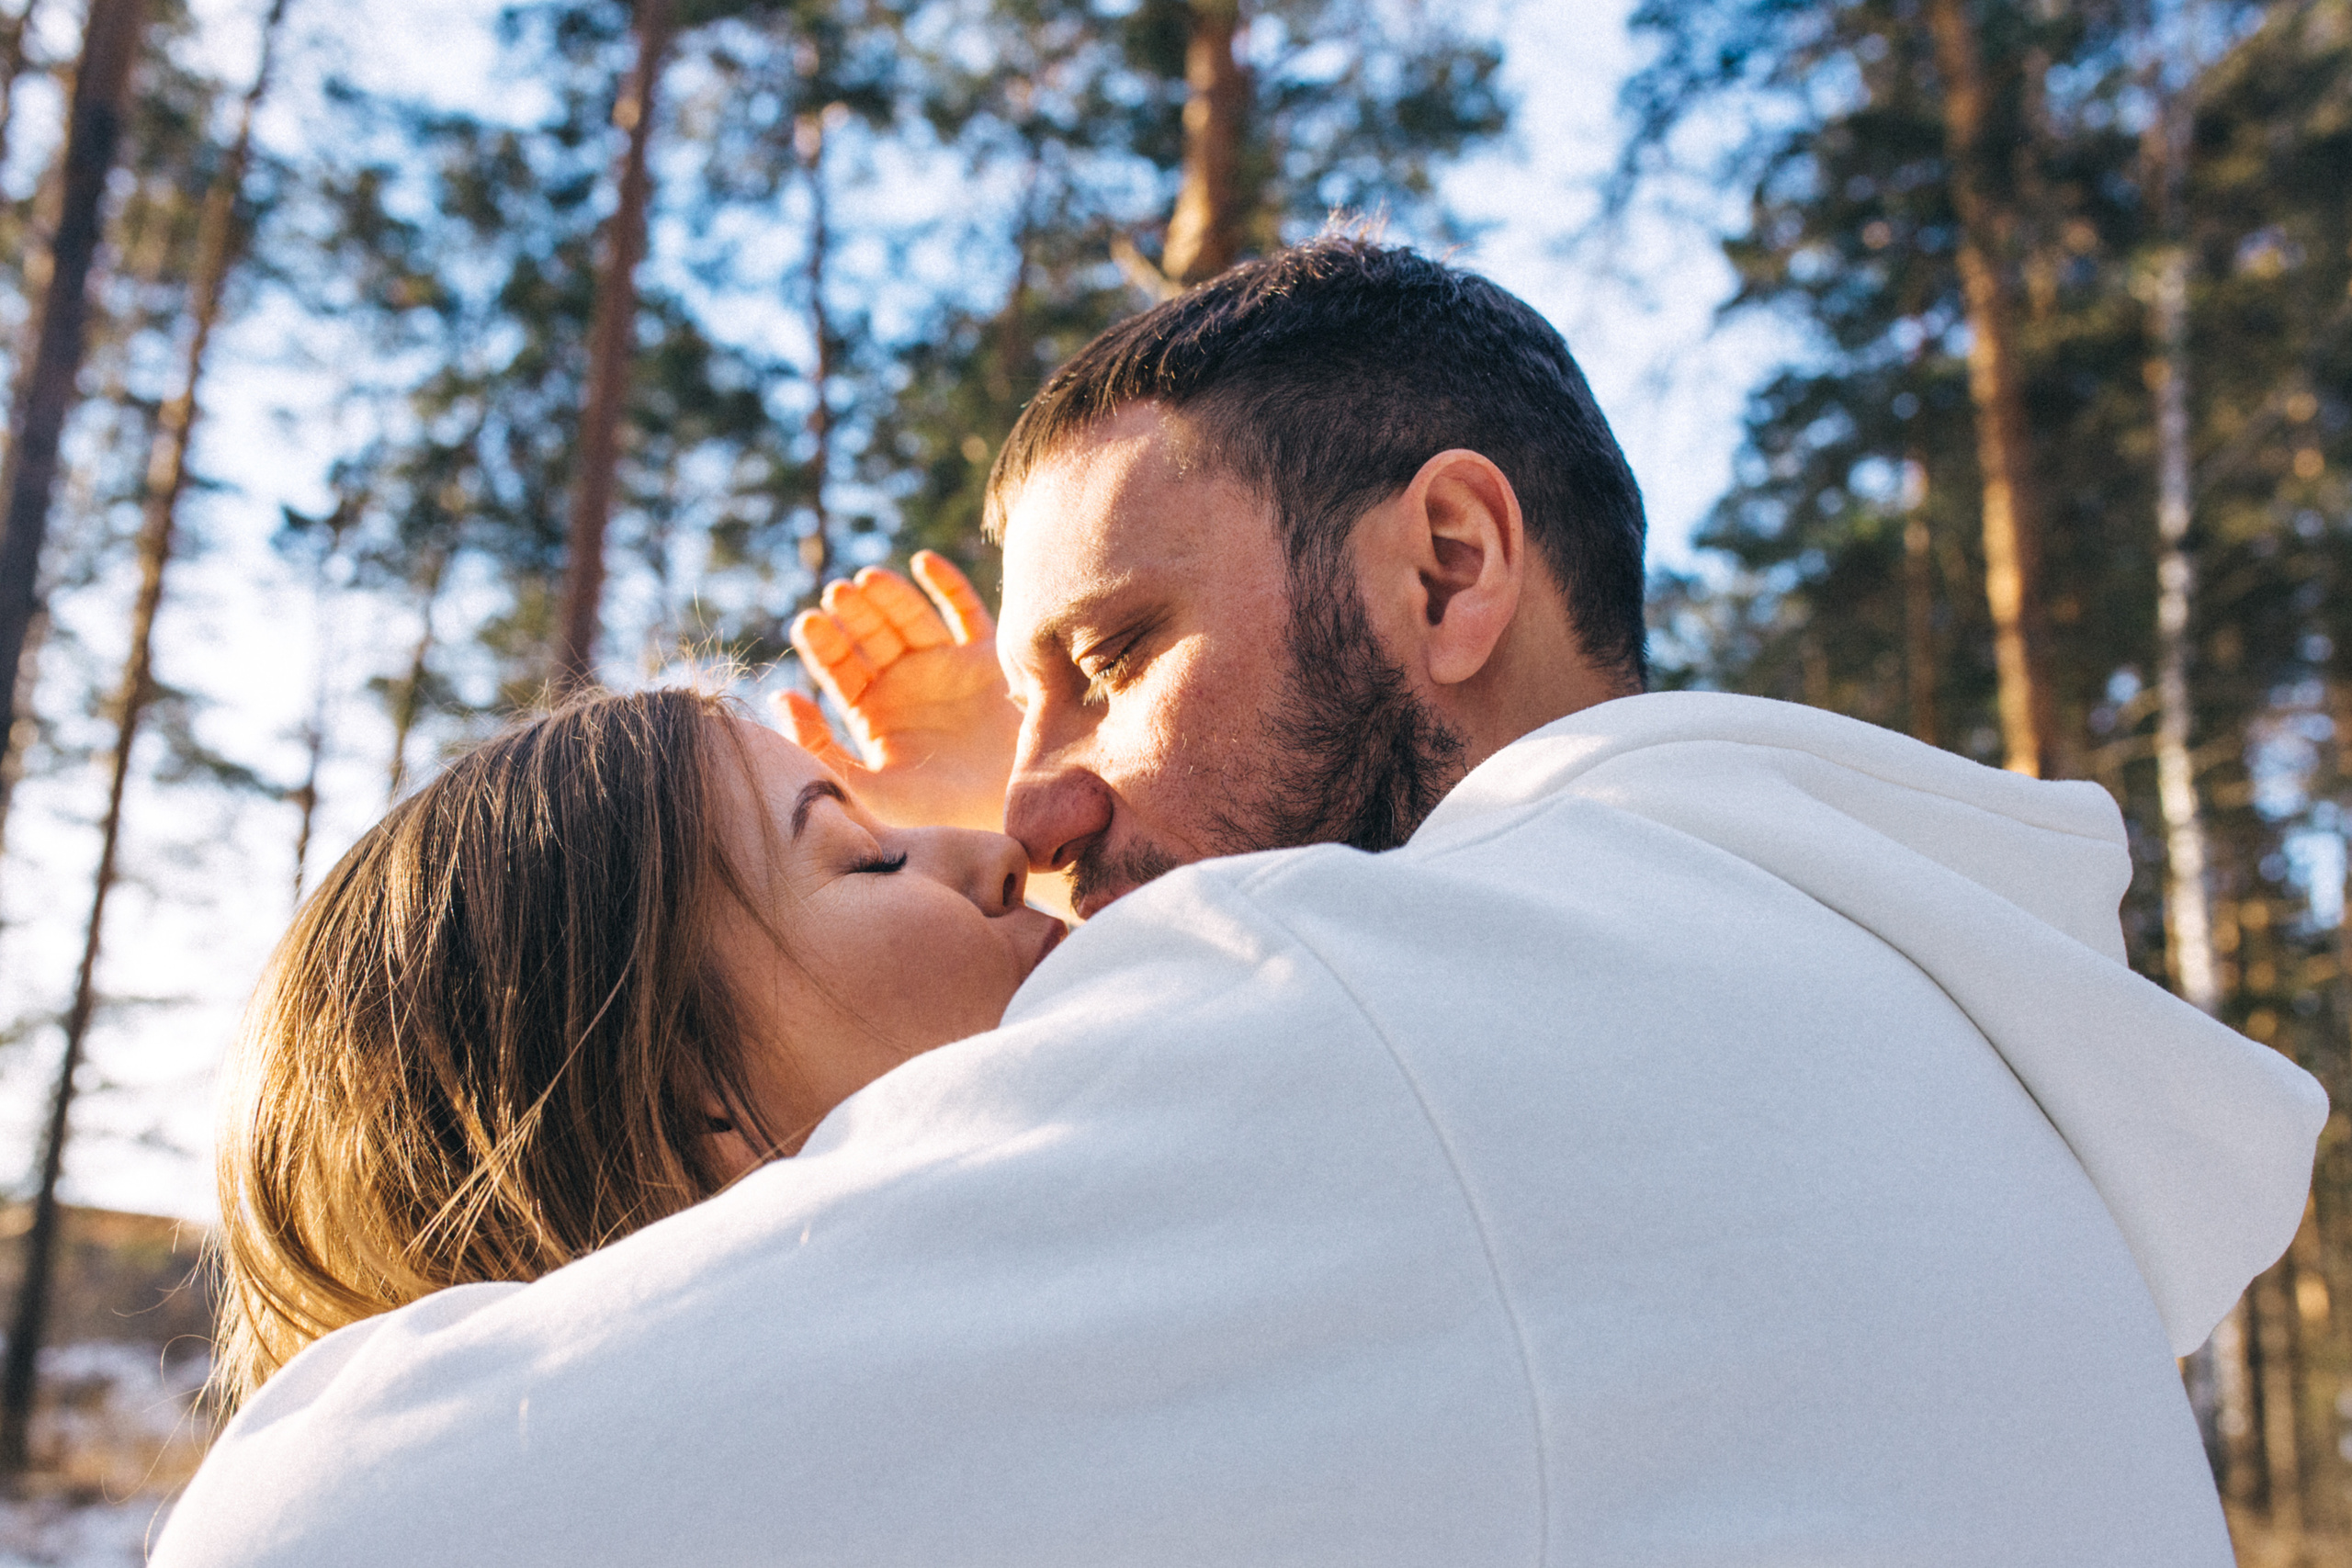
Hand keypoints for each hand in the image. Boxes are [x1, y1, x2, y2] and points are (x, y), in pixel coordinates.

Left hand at [782, 552, 1020, 836]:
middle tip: (837, 594)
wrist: (1010, 820)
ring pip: (912, 618)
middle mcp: (908, 687)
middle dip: (854, 614)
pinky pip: (966, 613)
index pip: (839, 669)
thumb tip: (781, 696)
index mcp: (873, 715)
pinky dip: (946, 585)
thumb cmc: (935, 814)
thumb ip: (819, 746)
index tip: (809, 623)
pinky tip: (922, 562)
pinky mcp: (989, 662)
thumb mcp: (865, 787)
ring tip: (868, 580)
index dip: (823, 645)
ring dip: (890, 596)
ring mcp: (948, 670)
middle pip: (872, 636)